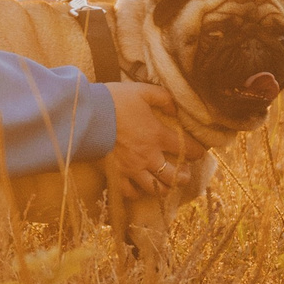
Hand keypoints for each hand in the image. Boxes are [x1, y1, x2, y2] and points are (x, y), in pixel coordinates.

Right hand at [107, 82, 186, 202]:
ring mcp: (132, 168)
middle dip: (184, 176)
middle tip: (185, 173)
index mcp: (157, 135)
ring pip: (155, 188)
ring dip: (164, 188)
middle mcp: (148, 156)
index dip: (196, 151)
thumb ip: (162, 97)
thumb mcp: (141, 91)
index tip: (198, 152)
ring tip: (166, 185)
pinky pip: (130, 192)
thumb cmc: (113, 101)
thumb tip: (176, 108)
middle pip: (174, 175)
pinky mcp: (115, 175)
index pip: (187, 148)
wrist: (85, 114)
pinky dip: (137, 192)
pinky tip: (139, 188)